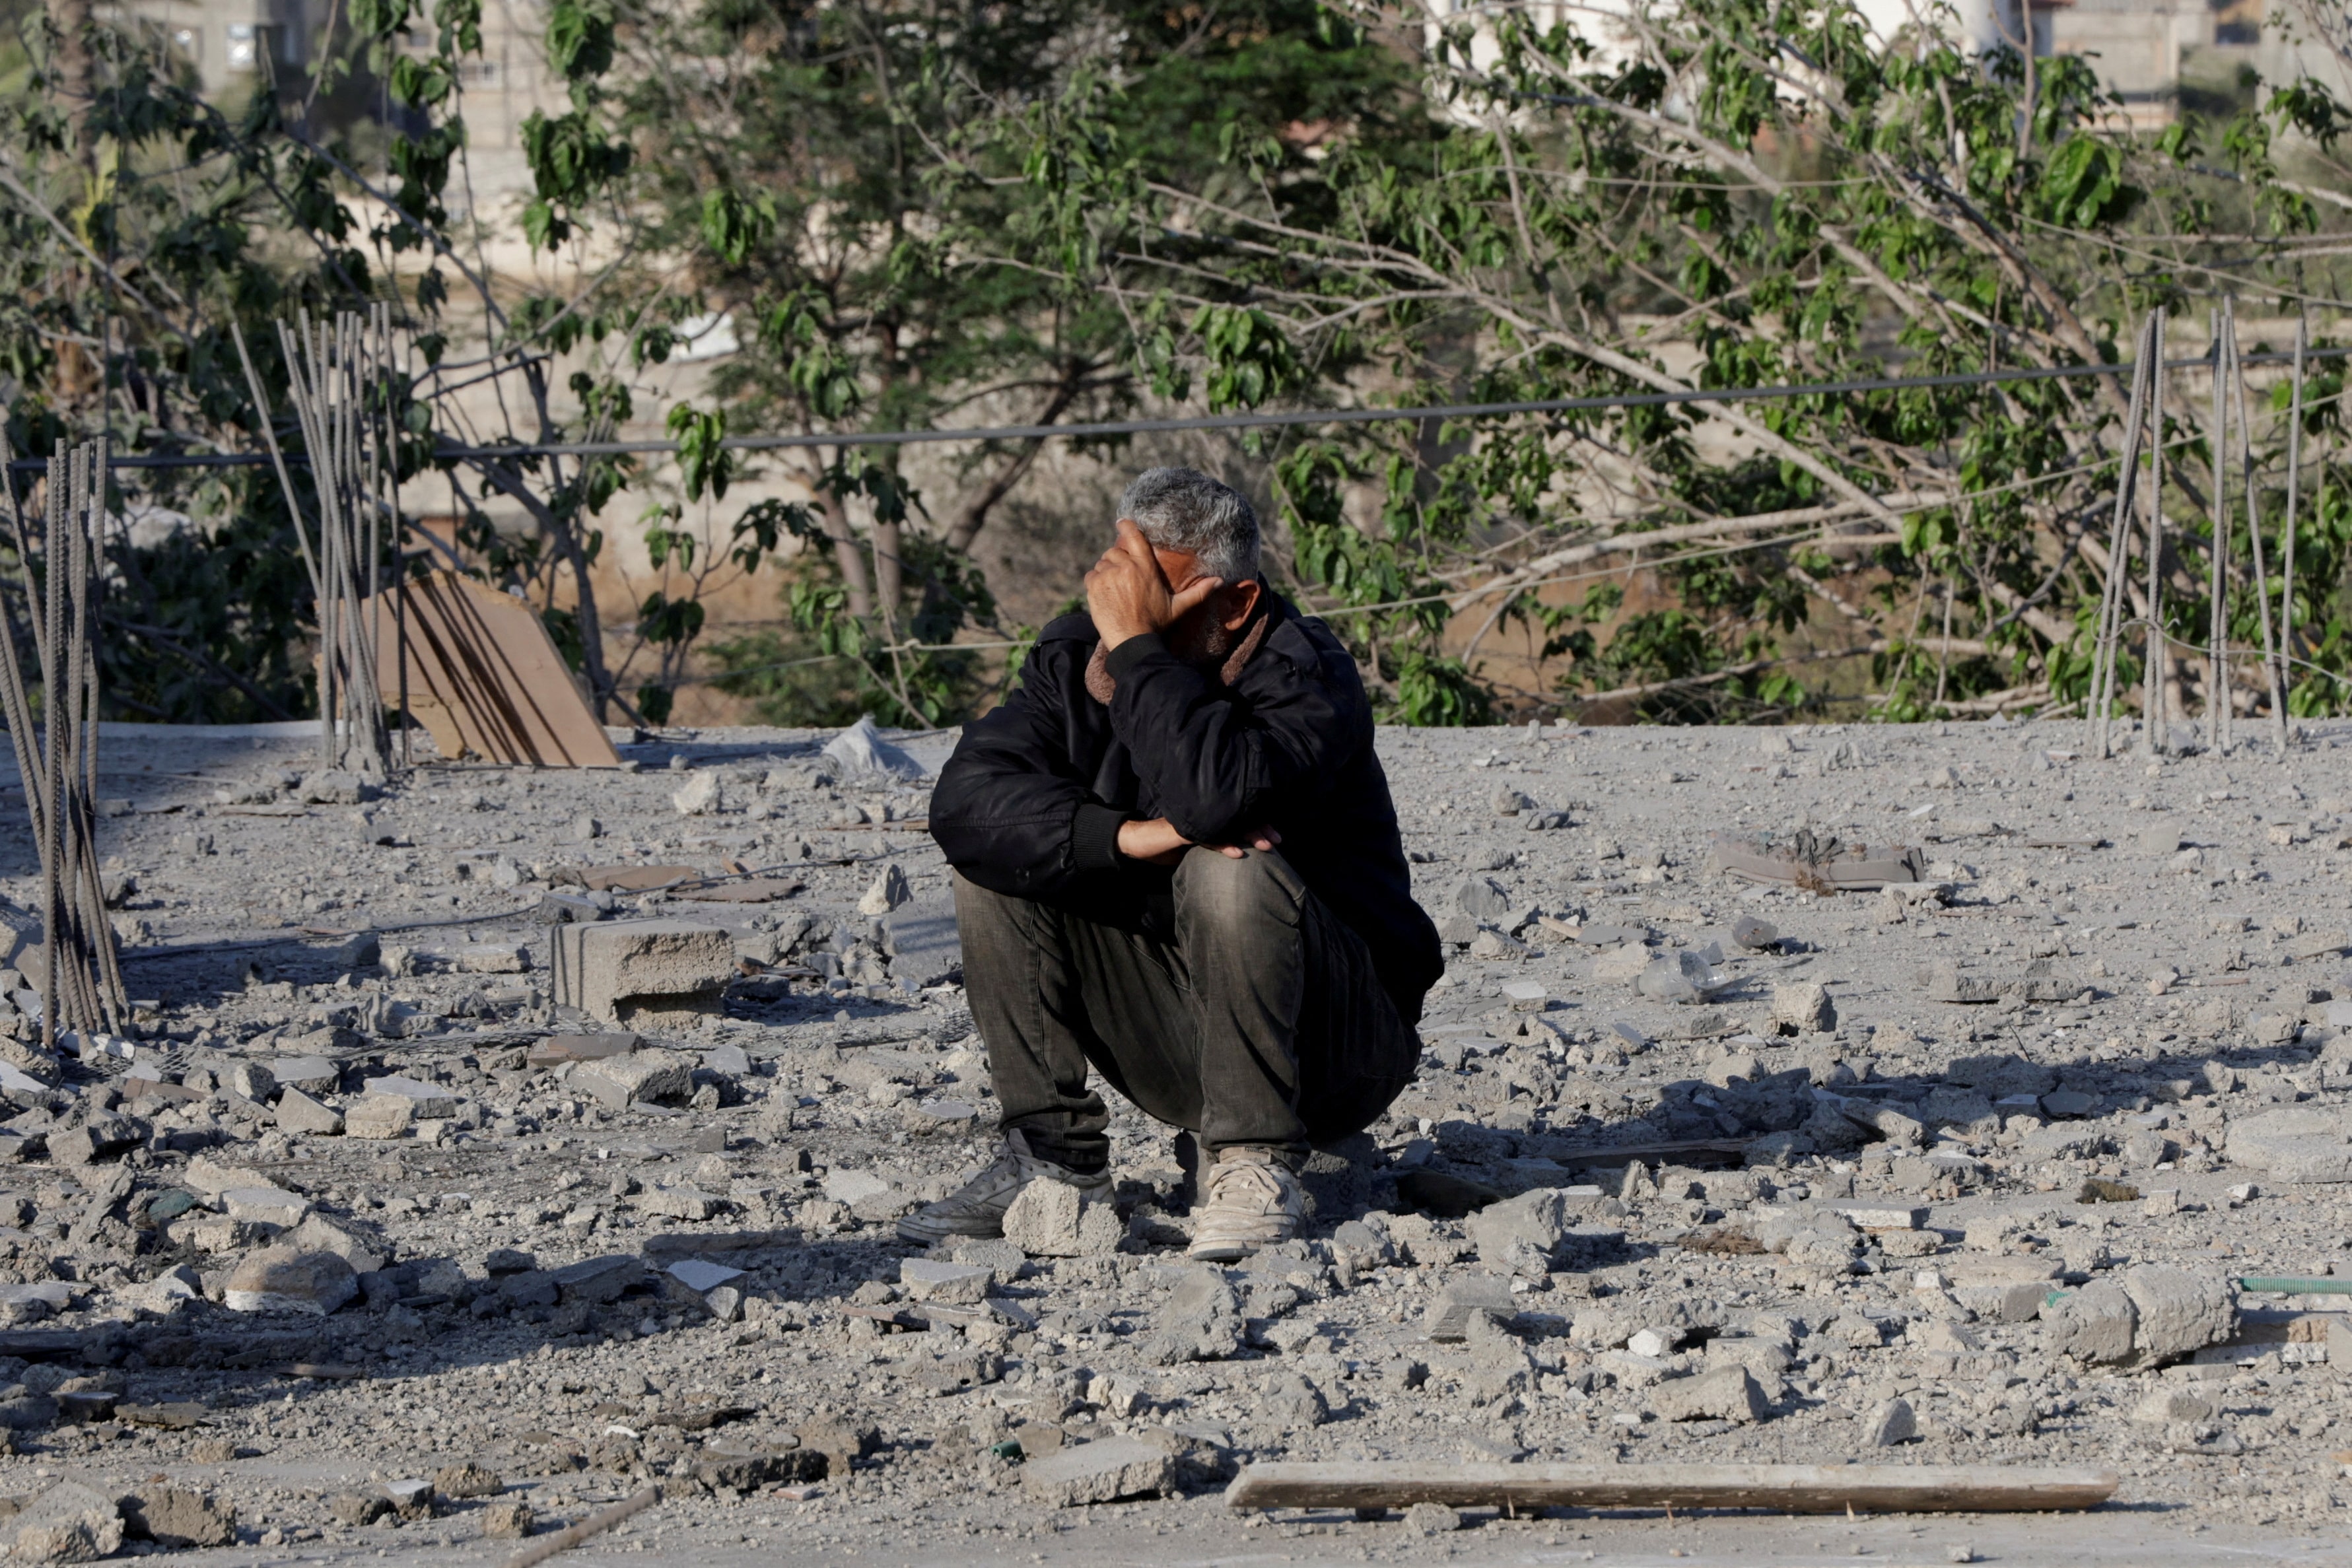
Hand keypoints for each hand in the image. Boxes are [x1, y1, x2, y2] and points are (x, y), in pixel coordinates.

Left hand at [1084, 519, 1221, 649]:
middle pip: (1114, 552)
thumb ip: (1197, 592)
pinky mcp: (1094, 587)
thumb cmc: (1156, 624)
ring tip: (1114, 588)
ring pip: (1102, 564)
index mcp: (1145, 567)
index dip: (1126, 526)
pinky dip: (1095, 582)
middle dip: (1117, 560)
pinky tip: (1105, 595)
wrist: (1133, 641)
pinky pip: (1091, 576)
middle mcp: (1125, 567)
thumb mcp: (1178, 607)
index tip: (1121, 522)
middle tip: (1122, 576)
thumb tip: (1220, 582)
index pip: (1134, 537)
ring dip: (1106, 572)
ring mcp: (1108, 576)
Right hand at [1117, 818, 1281, 864]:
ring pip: (1227, 824)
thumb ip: (1213, 845)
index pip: (1238, 817)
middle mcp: (1204, 814)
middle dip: (1259, 827)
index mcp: (1209, 817)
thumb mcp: (1195, 847)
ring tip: (1266, 845)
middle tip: (1277, 840)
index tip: (1276, 837)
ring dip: (1248, 834)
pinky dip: (1223, 844)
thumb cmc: (1167, 845)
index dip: (1258, 824)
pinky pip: (1206, 837)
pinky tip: (1238, 853)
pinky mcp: (1181, 830)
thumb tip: (1238, 855)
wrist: (1136, 842)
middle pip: (1237, 817)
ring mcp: (1193, 820)